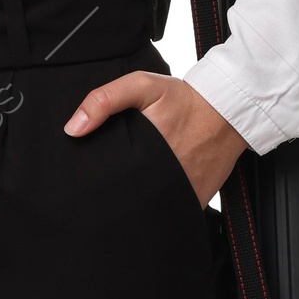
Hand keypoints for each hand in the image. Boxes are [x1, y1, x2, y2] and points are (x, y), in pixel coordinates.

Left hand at [63, 72, 248, 207]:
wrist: (226, 111)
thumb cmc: (182, 99)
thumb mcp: (142, 86)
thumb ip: (104, 101)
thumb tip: (72, 129)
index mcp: (142, 152)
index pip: (106, 178)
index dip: (92, 180)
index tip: (81, 178)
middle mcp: (161, 178)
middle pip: (124, 197)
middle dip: (110, 194)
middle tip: (98, 189)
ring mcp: (179, 193)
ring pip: (146, 209)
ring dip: (134, 204)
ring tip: (123, 195)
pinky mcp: (194, 201)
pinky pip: (170, 212)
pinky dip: (159, 208)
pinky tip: (149, 197)